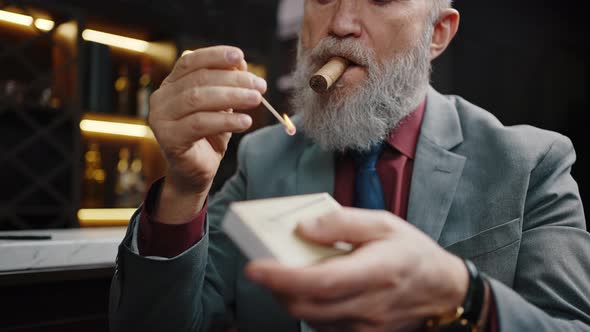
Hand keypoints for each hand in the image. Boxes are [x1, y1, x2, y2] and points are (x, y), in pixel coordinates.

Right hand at [148, 46, 266, 221]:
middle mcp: (161, 98)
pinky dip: (226, 120)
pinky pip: (200, 124)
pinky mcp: (169, 138)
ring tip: (256, 100)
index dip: (215, 55)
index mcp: (171, 84)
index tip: (240, 56)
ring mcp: (161, 118)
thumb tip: (240, 63)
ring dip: (232, 97)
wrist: (195, 173)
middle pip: (199, 80)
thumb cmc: (209, 136)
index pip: (191, 61)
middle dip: (233, 80)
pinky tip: (246, 121)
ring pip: (198, 99)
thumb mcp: (221, 106)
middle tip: (260, 85)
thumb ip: (227, 84)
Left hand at [245, 208, 468, 331]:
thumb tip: (304, 228)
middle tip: (265, 267)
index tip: (255, 267)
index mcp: (376, 272)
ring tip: (287, 274)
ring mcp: (365, 327)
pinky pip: (323, 326)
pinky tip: (311, 289)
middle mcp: (369, 306)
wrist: (443, 290)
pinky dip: (308, 308)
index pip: (321, 282)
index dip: (282, 278)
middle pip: (307, 306)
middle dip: (276, 289)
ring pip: (310, 319)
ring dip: (290, 298)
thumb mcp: (383, 223)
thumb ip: (342, 222)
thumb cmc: (412, 252)